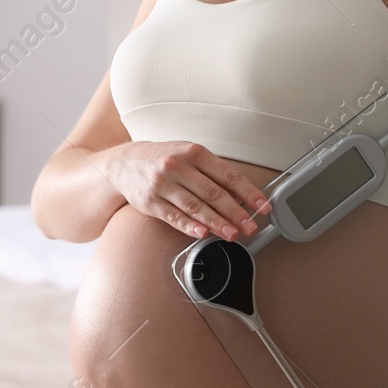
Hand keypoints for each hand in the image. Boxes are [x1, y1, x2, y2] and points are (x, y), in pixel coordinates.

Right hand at [104, 140, 270, 240]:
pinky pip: (173, 216)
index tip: (263, 206)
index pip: (228, 175)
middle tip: (250, 226)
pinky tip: (202, 233)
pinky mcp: (151, 202)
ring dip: (217, 223)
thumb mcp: (189, 154)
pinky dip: (189, 226)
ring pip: (195, 206)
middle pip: (213, 193)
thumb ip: (213, 172)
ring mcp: (163, 184)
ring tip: (232, 234)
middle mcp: (178, 166)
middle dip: (236, 213)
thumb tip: (242, 195)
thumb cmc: (164, 159)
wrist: (124, 162)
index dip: (248, 193)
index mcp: (194, 153)